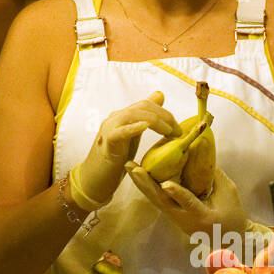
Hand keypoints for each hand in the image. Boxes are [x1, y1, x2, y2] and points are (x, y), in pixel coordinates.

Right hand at [69, 90, 179, 210]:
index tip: (178, 128)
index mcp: (122, 116)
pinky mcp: (107, 143)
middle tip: (178, 131)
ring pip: (134, 115)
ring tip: (169, 132)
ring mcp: (109, 129)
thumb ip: (145, 117)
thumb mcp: (134, 135)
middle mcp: (115, 118)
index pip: (146, 104)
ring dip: (156, 121)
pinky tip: (145, 127)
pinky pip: (120, 132)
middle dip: (165, 116)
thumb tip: (160, 95)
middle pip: (143, 107)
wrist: (95, 178)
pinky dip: (133, 127)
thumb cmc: (116, 158)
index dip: (165, 113)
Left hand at [124, 162, 247, 242]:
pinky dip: (148, 187)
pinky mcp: (172, 215)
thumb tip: (199, 153)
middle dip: (146, 184)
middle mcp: (185, 219)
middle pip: (162, 202)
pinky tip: (139, 175)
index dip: (178, 193)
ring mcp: (176, 219)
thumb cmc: (232, 216)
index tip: (166, 184)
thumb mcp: (229, 193)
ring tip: (130, 167)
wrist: (228, 240)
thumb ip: (214, 175)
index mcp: (202, 216)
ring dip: (142, 184)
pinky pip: (158, 200)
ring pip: (156, 201)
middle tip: (133, 167)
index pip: (189, 203)